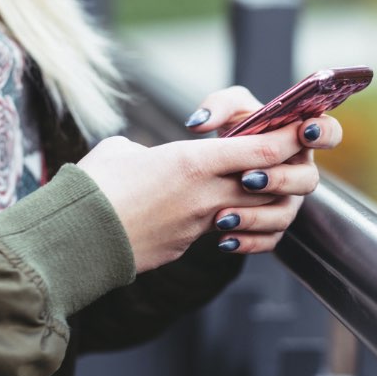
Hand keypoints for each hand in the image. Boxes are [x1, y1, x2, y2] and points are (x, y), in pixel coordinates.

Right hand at [77, 123, 318, 272]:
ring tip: (249, 188)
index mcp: (193, 162)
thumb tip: (147, 159)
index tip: (301, 128)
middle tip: (282, 158)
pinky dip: (229, 223)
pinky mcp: (186, 247)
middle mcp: (205, 195)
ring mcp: (199, 225)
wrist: (75, 240)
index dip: (288, 138)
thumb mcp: (122, 151)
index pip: (262, 149)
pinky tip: (217, 216)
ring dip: (259, 201)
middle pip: (269, 183)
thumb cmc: (93, 186)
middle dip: (283, 171)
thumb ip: (149, 151)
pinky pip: (222, 233)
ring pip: (251, 211)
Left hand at [182, 86, 342, 253]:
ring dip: (256, 216)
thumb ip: (218, 106)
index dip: (323, 133)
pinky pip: (269, 240)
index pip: (329, 133)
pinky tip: (224, 239)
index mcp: (299, 138)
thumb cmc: (233, 130)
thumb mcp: (227, 110)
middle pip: (308, 180)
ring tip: (223, 216)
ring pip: (285, 214)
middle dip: (279, 179)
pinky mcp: (273, 226)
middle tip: (247, 178)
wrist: (216, 166)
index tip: (303, 131)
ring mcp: (288, 201)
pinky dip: (247, 241)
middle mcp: (299, 171)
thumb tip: (199, 123)